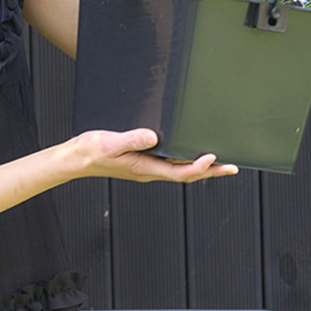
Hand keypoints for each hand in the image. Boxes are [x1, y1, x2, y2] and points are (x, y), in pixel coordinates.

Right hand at [73, 128, 238, 183]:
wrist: (77, 158)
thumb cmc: (92, 151)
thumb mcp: (111, 142)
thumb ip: (132, 139)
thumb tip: (153, 136)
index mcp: (145, 169)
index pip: (179, 172)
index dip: (199, 167)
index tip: (213, 157)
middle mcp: (150, 171)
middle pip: (186, 174)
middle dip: (210, 171)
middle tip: (233, 167)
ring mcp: (147, 168)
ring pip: (180, 169)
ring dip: (201, 167)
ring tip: (220, 161)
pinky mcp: (143, 161)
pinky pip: (170, 164)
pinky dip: (186, 160)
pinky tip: (190, 152)